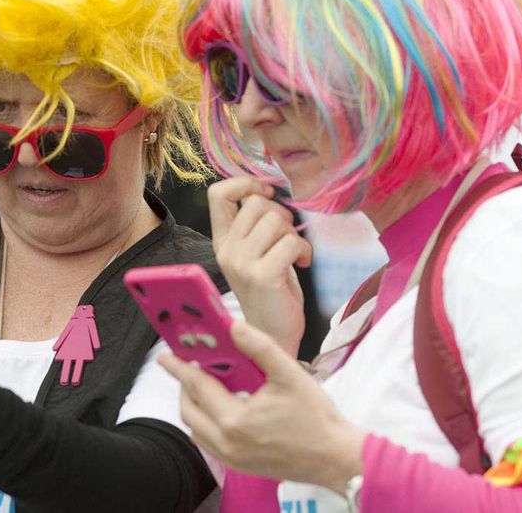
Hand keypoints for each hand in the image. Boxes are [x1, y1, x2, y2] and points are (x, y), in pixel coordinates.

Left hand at [159, 321, 363, 493]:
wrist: (334, 457)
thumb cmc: (315, 417)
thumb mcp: (289, 374)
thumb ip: (259, 347)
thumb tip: (233, 327)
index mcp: (235, 419)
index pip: (197, 387)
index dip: (179, 368)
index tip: (165, 356)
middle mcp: (227, 442)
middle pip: (189, 410)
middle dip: (185, 387)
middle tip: (192, 368)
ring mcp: (231, 458)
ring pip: (196, 429)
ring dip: (195, 407)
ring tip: (208, 386)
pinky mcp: (239, 466)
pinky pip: (208, 443)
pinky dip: (206, 424)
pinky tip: (223, 409)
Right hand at [208, 177, 312, 354]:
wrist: (271, 337)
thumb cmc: (270, 292)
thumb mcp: (254, 254)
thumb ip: (254, 225)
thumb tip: (267, 191)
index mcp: (221, 242)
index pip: (218, 193)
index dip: (246, 184)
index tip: (267, 195)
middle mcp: (226, 250)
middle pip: (256, 203)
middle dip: (281, 214)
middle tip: (287, 236)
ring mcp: (242, 263)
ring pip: (276, 221)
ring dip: (294, 235)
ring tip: (294, 254)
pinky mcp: (263, 275)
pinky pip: (290, 242)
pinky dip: (303, 251)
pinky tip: (302, 264)